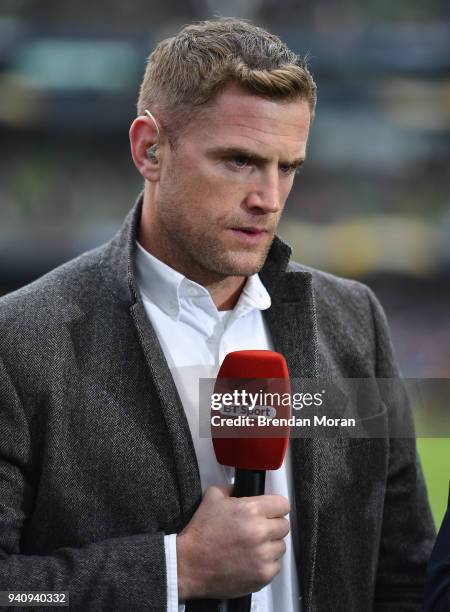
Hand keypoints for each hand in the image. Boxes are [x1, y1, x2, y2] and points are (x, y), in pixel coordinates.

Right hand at [176, 485, 289, 599]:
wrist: (190, 564)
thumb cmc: (201, 533)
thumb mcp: (213, 498)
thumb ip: (232, 488)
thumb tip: (243, 487)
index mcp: (252, 510)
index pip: (283, 505)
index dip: (275, 507)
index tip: (271, 511)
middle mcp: (260, 532)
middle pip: (284, 525)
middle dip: (272, 526)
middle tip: (258, 529)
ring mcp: (263, 555)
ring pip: (281, 546)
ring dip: (270, 546)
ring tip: (252, 547)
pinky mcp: (263, 575)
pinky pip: (276, 566)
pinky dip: (266, 564)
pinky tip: (250, 560)